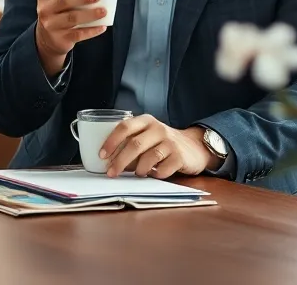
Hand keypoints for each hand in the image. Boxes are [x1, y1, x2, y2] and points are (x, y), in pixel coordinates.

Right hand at [34, 0, 107, 76]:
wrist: (47, 38)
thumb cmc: (55, 9)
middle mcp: (44, 10)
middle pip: (63, 2)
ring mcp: (52, 26)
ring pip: (72, 19)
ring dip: (90, 14)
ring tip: (103, 11)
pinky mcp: (61, 39)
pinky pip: (78, 34)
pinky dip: (91, 31)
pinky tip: (102, 26)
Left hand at [98, 115, 213, 178]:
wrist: (194, 147)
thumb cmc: (163, 142)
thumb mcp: (147, 134)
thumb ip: (131, 140)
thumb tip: (109, 159)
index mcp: (146, 121)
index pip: (125, 127)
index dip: (111, 141)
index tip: (102, 155)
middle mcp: (158, 129)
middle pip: (135, 145)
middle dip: (120, 161)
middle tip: (111, 173)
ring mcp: (170, 142)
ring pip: (148, 158)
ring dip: (138, 170)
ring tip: (137, 173)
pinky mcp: (180, 157)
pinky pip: (162, 170)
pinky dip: (154, 175)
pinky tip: (153, 174)